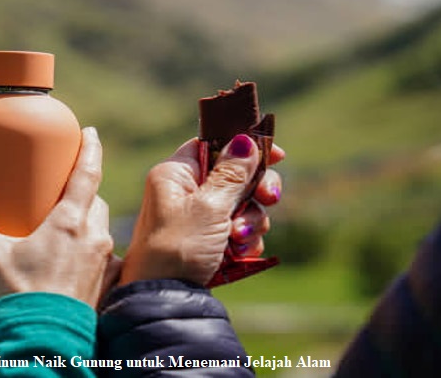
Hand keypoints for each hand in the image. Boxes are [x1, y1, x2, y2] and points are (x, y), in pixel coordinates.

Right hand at [0, 127, 114, 307]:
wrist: (42, 348)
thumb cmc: (16, 299)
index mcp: (70, 222)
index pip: (88, 173)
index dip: (90, 149)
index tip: (90, 133)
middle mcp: (94, 238)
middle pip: (94, 200)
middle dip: (83, 190)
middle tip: (63, 187)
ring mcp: (103, 264)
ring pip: (100, 228)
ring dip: (87, 221)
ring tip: (64, 225)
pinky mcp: (104, 287)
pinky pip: (104, 259)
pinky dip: (92, 251)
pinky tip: (75, 260)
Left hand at [120, 134, 283, 285]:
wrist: (163, 300)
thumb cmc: (178, 248)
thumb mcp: (209, 206)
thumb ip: (232, 174)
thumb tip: (244, 140)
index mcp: (175, 174)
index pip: (213, 144)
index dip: (243, 147)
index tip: (276, 154)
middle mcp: (184, 192)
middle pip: (233, 176)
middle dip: (254, 192)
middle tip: (268, 199)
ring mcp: (196, 218)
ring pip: (240, 206)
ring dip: (250, 222)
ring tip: (239, 240)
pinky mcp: (206, 241)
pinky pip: (237, 230)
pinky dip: (244, 241)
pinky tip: (239, 253)